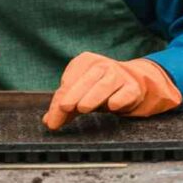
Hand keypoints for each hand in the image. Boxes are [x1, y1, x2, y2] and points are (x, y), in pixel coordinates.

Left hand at [42, 52, 181, 130]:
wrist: (133, 84)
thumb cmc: (100, 89)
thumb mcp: (80, 94)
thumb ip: (63, 107)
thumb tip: (49, 121)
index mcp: (85, 62)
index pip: (69, 80)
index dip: (60, 98)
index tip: (54, 115)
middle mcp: (102, 65)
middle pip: (86, 80)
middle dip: (73, 95)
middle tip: (64, 108)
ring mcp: (119, 75)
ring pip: (105, 84)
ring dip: (93, 96)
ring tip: (82, 107)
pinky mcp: (133, 88)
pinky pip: (126, 92)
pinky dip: (119, 98)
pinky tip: (112, 105)